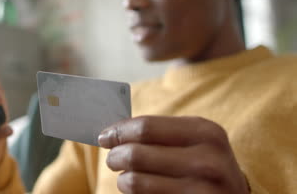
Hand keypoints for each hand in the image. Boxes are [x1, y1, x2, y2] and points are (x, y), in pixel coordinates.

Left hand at [98, 116, 249, 193]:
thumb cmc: (205, 163)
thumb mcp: (195, 139)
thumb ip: (160, 132)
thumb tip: (112, 132)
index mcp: (206, 133)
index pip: (145, 127)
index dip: (119, 131)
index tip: (105, 136)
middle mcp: (208, 162)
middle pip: (136, 154)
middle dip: (115, 156)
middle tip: (112, 158)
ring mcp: (202, 191)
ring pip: (136, 181)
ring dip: (123, 179)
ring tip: (126, 178)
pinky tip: (140, 191)